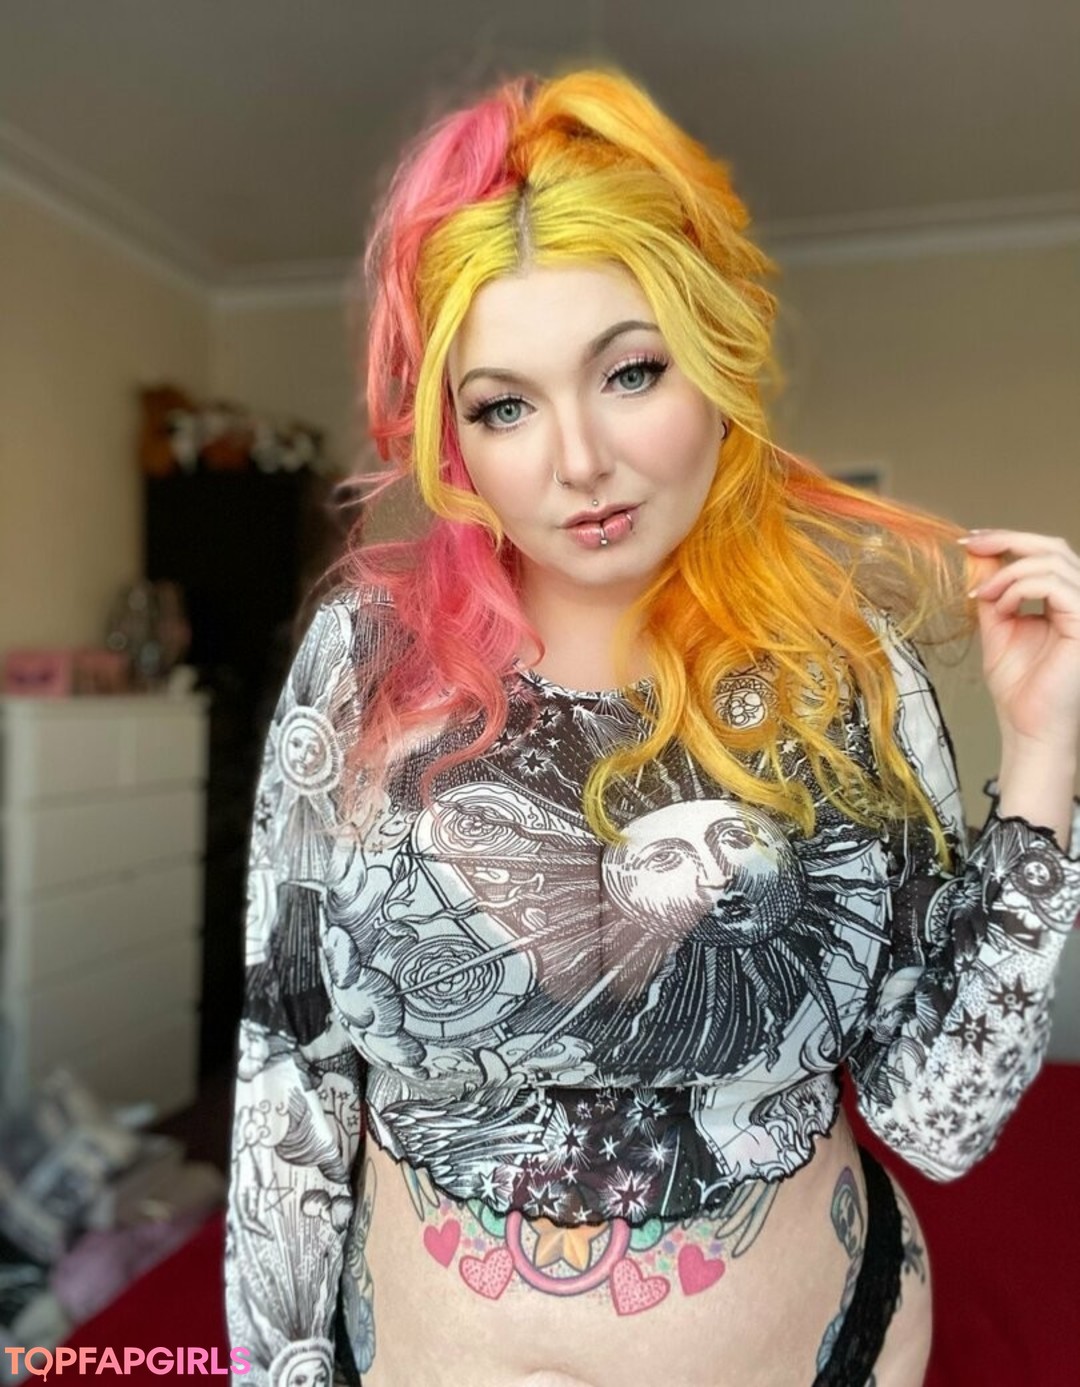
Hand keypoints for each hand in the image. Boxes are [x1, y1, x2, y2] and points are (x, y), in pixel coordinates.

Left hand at [961, 529, 1079, 752]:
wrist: (1028, 726)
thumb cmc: (1018, 687)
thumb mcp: (997, 627)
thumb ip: (993, 593)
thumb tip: (979, 556)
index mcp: (1064, 599)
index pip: (1045, 553)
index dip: (1009, 539)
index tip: (970, 540)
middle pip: (1053, 547)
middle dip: (1007, 540)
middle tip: (971, 545)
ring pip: (1052, 562)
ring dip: (1008, 573)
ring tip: (982, 596)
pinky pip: (1055, 586)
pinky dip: (1019, 590)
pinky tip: (1000, 609)